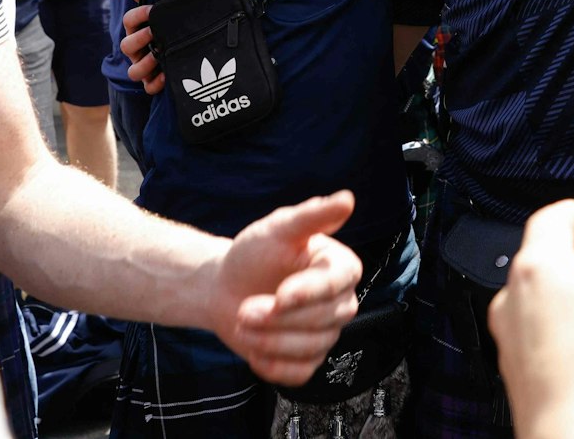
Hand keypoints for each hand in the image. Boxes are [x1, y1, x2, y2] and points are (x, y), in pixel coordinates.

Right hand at [120, 8, 164, 94]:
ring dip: (145, 64)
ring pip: (134, 71)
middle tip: (155, 33)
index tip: (153, 9)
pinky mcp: (153, 81)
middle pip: (126, 46)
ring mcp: (143, 66)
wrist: (184, 44)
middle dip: (140, 39)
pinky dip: (156, 83)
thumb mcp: (162, 11)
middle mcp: (136, 49)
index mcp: (136, 29)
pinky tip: (167, 76)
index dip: (138, 14)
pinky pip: (149, 87)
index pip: (129, 20)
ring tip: (159, 55)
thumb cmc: (170, 24)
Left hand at [207, 192, 363, 384]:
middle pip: (324, 320)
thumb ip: (311, 215)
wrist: (226, 287)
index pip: (337, 284)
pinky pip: (300, 374)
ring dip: (269, 341)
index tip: (279, 296)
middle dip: (279, 319)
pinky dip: (272, 365)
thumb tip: (346, 199)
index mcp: (340, 266)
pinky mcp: (309, 358)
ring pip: (310, 349)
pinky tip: (253, 348)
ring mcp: (326, 333)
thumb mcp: (278, 229)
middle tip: (244, 309)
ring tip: (241, 322)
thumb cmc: (254, 254)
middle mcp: (341, 302)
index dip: (309, 293)